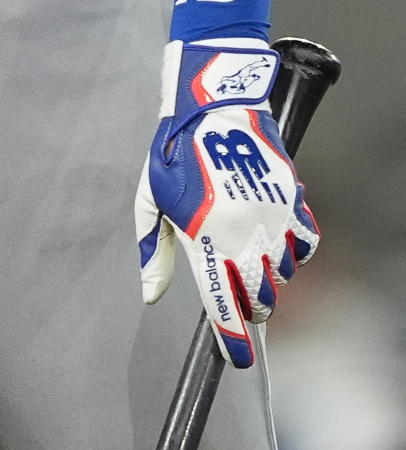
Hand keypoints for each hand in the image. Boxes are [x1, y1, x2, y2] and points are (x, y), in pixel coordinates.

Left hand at [135, 38, 318, 367]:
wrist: (214, 99)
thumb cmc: (175, 147)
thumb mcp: (152, 196)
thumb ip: (155, 250)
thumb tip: (151, 295)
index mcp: (207, 237)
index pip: (226, 307)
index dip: (231, 341)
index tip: (234, 358)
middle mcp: (246, 233)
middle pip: (261, 299)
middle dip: (250, 306)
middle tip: (236, 294)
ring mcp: (274, 217)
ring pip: (283, 274)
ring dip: (269, 277)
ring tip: (250, 260)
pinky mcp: (294, 198)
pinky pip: (305, 243)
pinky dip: (293, 250)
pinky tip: (274, 239)